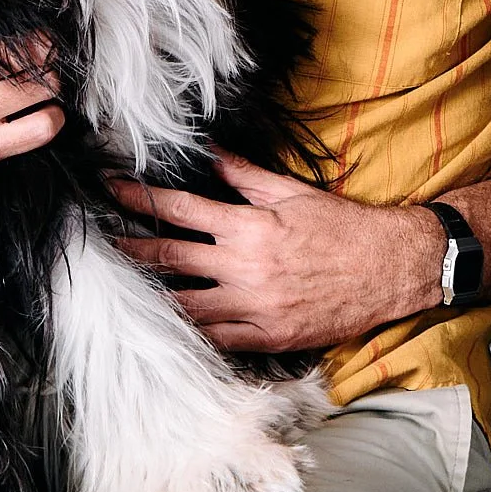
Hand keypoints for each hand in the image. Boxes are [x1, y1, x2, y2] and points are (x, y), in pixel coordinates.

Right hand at [0, 0, 64, 190]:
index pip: (4, 20)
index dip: (22, 22)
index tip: (28, 26)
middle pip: (35, 51)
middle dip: (45, 51)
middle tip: (44, 56)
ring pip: (45, 87)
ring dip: (52, 84)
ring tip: (45, 84)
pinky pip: (38, 130)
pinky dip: (51, 120)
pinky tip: (44, 115)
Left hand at [111, 151, 441, 351]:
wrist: (390, 269)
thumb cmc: (344, 227)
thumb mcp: (293, 192)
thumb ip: (245, 176)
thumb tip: (211, 153)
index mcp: (249, 227)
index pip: (179, 211)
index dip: (139, 200)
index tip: (111, 192)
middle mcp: (245, 268)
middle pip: (170, 259)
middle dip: (130, 249)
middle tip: (100, 244)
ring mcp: (254, 306)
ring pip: (185, 305)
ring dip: (149, 296)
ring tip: (120, 291)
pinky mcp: (267, 336)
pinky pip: (216, 338)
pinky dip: (189, 332)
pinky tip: (165, 328)